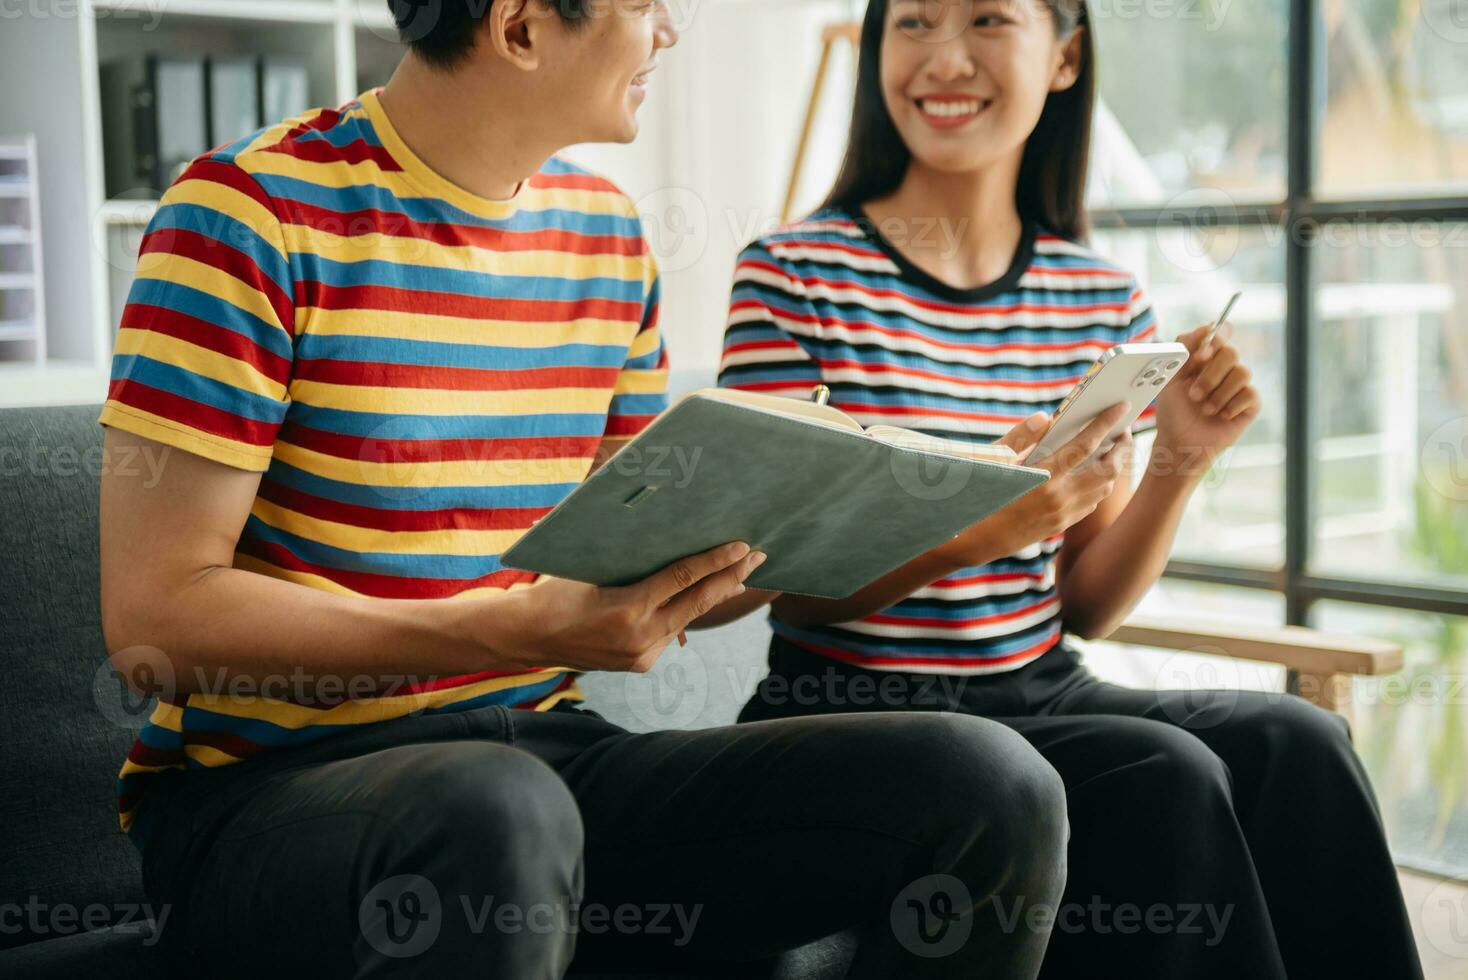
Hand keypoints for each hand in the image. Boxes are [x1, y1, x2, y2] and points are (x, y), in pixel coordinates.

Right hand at [502, 543, 766, 673]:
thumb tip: (672, 540)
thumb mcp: (594, 567)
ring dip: (712, 595)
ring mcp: (641, 656)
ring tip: (739, 573)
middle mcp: (639, 637)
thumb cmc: (556, 589)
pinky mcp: (640, 664)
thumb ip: (634, 561)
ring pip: (687, 619)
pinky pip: (669, 633)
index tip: (741, 546)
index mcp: (627, 608)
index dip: (715, 561)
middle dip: (731, 577)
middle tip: (758, 556)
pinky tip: (699, 596)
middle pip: (698, 603)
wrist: (528, 635)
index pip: (682, 579)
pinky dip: (681, 614)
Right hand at [938, 405, 1131, 566]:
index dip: (1106, 423)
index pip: (1086, 445)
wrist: (970, 540)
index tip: (1121, 407)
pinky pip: (1091, 503)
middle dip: (1121, 447)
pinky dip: (1099, 486)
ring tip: (1112, 450)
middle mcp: (1059, 497)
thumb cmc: (977, 495)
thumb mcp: (993, 460)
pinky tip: (1092, 475)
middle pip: (1107, 469)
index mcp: (1043, 477)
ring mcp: (1062, 514)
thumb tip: (1046, 417)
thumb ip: (1021, 436)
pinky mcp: (1060, 526)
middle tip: (1123, 430)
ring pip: (1104, 488)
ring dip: (1113, 467)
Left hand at [1155, 324, 1260, 471]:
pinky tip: (1220, 416)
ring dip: (1218, 394)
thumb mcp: (1170, 378)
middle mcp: (1224, 368)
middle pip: (1231, 352)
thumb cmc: (1173, 412)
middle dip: (1210, 375)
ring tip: (1204, 409)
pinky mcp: (1250, 403)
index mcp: (1205, 358)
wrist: (1180, 443)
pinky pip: (1250, 394)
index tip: (1200, 356)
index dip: (1215, 340)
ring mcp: (1238, 385)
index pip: (1219, 334)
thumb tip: (1206, 327)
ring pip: (1242, 373)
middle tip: (1194, 395)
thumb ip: (1184, 349)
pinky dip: (1231, 406)